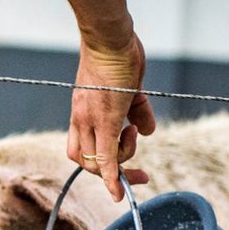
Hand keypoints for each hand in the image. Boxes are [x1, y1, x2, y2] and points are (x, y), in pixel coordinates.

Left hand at [67, 33, 156, 200]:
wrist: (110, 38)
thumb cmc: (119, 57)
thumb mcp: (129, 89)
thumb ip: (136, 111)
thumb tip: (146, 130)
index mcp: (83, 114)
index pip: (82, 150)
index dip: (99, 166)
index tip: (121, 172)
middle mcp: (81, 120)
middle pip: (85, 161)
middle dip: (110, 172)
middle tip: (139, 171)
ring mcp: (90, 120)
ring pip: (98, 160)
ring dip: (122, 159)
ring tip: (134, 132)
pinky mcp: (105, 118)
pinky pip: (107, 156)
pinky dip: (112, 177)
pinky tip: (119, 191)